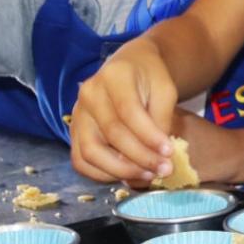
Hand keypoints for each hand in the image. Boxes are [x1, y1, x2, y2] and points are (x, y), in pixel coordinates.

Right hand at [69, 40, 178, 182]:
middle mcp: (89, 94)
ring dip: (121, 170)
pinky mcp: (74, 131)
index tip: (169, 152)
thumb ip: (162, 119)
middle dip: (140, 157)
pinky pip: (80, 161)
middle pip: (111, 134)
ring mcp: (78, 114)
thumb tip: (160, 155)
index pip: (129, 112)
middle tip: (164, 169)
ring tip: (147, 175)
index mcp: (114, 76)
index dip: (149, 136)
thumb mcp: (165, 90)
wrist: (129, 68)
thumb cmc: (150, 78)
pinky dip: (102, 174)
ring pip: (90, 152)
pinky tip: (127, 175)